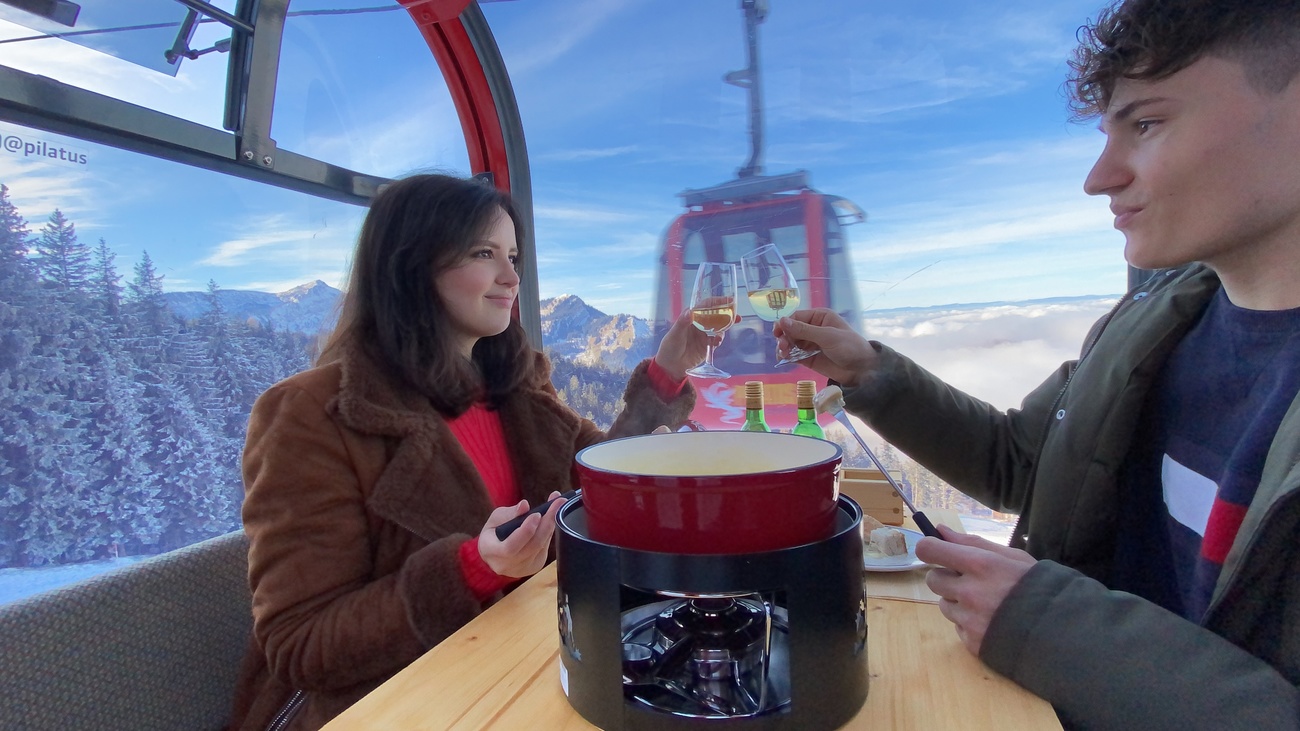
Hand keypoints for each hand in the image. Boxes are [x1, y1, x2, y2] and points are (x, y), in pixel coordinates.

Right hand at [477, 492, 565, 577]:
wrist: (495, 554)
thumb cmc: (493, 533)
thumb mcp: (495, 519)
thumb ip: (509, 513)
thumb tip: (524, 505)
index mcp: (492, 552)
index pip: (511, 546)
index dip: (526, 531)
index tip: (537, 514)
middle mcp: (507, 565)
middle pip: (532, 546)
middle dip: (546, 524)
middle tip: (557, 503)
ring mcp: (522, 569)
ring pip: (541, 546)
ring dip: (551, 525)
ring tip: (558, 506)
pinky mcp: (534, 567)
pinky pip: (544, 548)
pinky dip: (549, 533)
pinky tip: (552, 519)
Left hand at [654, 308, 730, 380]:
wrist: (670, 367)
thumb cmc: (670, 347)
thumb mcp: (675, 333)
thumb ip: (683, 322)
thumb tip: (690, 312)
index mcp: (690, 317)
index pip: (705, 306)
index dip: (716, 302)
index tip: (728, 300)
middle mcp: (698, 324)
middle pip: (714, 315)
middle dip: (726, 313)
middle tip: (736, 313)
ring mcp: (703, 335)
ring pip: (718, 327)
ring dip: (726, 325)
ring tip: (734, 323)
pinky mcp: (707, 346)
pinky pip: (716, 340)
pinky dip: (719, 339)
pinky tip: (718, 340)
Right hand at [773, 309, 878, 385]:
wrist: (861, 369)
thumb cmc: (849, 346)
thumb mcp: (827, 336)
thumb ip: (804, 330)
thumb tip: (782, 321)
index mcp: (819, 317)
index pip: (797, 317)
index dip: (785, 323)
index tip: (777, 332)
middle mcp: (813, 328)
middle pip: (791, 330)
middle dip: (784, 337)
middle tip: (783, 346)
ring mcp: (810, 344)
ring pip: (790, 342)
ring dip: (784, 346)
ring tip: (783, 353)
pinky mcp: (809, 358)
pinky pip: (794, 355)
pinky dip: (787, 356)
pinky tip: (784, 358)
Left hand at [916, 524, 1036, 654]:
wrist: (1060, 630)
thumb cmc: (1036, 586)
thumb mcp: (1011, 556)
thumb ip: (972, 543)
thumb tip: (940, 530)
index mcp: (979, 565)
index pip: (930, 550)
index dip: (930, 549)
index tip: (936, 551)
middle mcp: (969, 592)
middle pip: (933, 579)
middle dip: (946, 578)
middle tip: (969, 581)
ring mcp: (969, 619)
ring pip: (944, 605)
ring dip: (957, 602)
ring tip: (986, 604)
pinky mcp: (971, 641)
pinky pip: (957, 627)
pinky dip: (968, 623)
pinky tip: (991, 622)